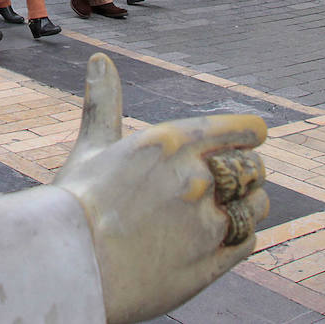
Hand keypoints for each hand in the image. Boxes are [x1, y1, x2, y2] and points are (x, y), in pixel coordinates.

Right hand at [55, 55, 268, 323]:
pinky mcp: (210, 263)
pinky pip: (247, 243)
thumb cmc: (76, 203)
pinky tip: (215, 239)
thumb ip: (104, 101)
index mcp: (174, 143)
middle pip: (254, 169)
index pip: (244, 129)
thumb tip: (99, 59)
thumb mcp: (94, 146)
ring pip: (257, 207)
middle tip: (226, 182)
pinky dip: (238, 238)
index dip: (249, 134)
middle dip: (246, 174)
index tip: (251, 139)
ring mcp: (208, 223)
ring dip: (246, 206)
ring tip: (220, 212)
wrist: (68, 267)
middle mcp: (199, 179)